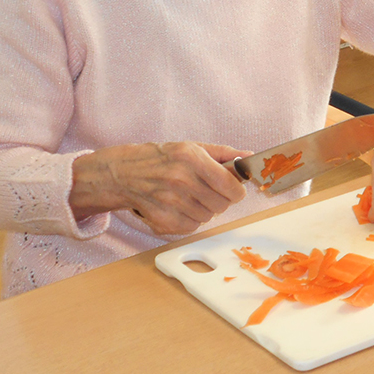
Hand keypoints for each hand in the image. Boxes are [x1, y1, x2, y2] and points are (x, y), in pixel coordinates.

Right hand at [70, 142, 247, 235]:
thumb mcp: (192, 147)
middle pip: (222, 204)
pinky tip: (179, 206)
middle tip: (208, 190)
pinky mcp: (163, 221)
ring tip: (190, 196)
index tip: (234, 189)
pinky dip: (191, 219)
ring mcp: (171, 203)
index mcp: (191, 158)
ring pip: (208, 217)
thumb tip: (250, 157)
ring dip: (205, 209)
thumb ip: (224, 154)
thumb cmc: (161, 158)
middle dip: (221, 199)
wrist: (123, 174)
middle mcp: (181, 180)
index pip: (231, 186)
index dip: (237, 191)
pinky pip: (193, 226)